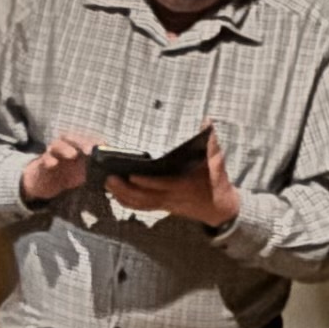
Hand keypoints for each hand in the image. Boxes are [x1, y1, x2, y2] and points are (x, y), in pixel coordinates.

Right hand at [18, 132, 100, 204]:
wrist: (46, 181)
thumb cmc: (69, 174)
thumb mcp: (85, 172)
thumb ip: (97, 170)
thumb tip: (113, 173)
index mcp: (77, 146)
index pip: (87, 139)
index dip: (95, 141)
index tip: (104, 145)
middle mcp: (65, 146)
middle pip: (73, 138)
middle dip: (82, 142)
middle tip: (89, 150)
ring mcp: (53, 153)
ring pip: (57, 145)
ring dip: (65, 148)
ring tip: (72, 155)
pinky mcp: (42, 163)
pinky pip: (45, 159)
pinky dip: (49, 160)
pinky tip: (53, 164)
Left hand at [106, 125, 238, 229]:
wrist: (220, 208)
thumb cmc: (217, 182)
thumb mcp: (217, 161)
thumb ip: (211, 141)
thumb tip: (207, 119)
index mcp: (184, 185)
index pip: (162, 185)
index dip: (146, 182)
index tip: (132, 175)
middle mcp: (172, 197)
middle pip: (145, 197)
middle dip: (125, 190)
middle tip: (109, 179)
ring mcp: (166, 204)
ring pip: (141, 204)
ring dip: (122, 196)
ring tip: (107, 184)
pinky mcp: (163, 207)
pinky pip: (142, 207)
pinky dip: (127, 202)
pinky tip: (115, 194)